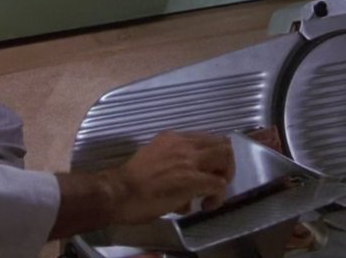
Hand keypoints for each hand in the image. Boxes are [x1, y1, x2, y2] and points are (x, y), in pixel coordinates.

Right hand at [52, 130, 235, 237]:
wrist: (119, 192)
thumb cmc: (129, 181)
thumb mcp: (152, 158)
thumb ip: (171, 163)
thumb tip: (183, 183)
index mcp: (172, 138)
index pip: (205, 138)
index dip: (212, 156)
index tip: (207, 171)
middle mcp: (183, 144)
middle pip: (222, 143)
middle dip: (225, 164)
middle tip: (215, 180)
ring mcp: (189, 160)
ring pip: (226, 157)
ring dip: (225, 176)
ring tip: (212, 192)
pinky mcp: (192, 180)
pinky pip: (219, 184)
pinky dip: (218, 197)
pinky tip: (205, 206)